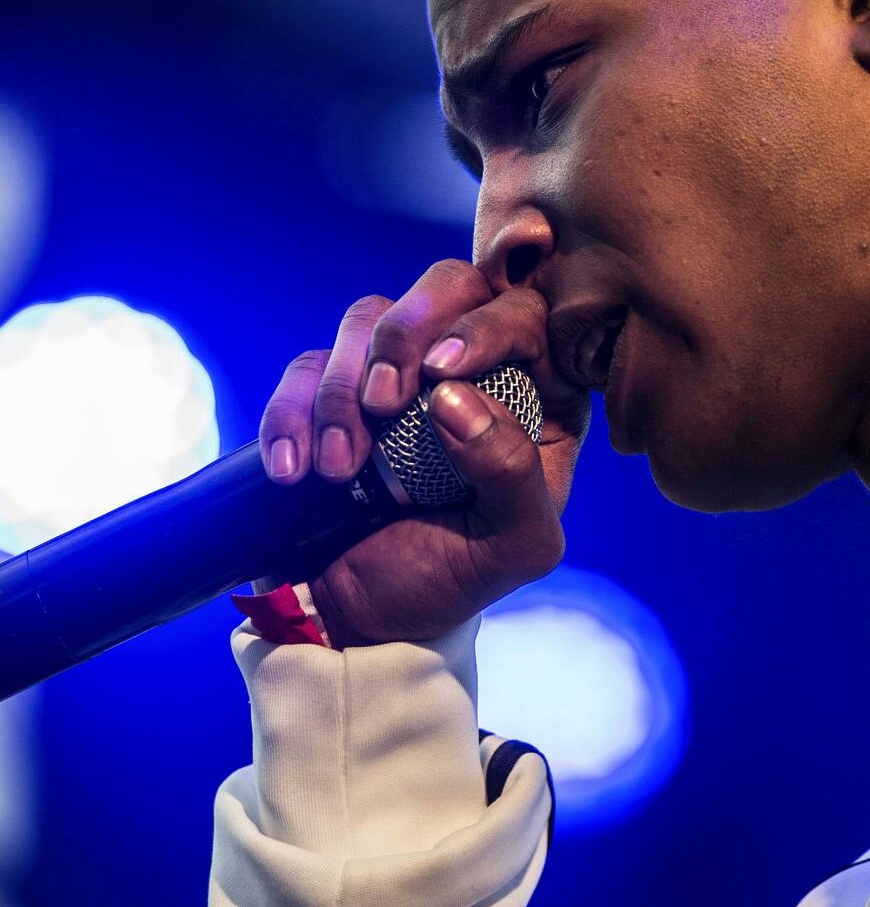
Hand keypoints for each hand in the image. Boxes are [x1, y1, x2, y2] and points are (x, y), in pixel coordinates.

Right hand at [257, 260, 590, 644]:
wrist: (358, 622)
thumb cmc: (450, 582)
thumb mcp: (513, 548)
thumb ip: (512, 474)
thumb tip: (455, 397)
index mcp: (540, 398)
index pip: (527, 314)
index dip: (488, 324)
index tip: (445, 370)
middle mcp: (473, 370)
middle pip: (449, 283)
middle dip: (409, 330)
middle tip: (385, 399)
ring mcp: (400, 376)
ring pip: (370, 316)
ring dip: (344, 386)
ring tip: (340, 467)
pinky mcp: (335, 392)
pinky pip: (308, 364)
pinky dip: (293, 411)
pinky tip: (294, 472)